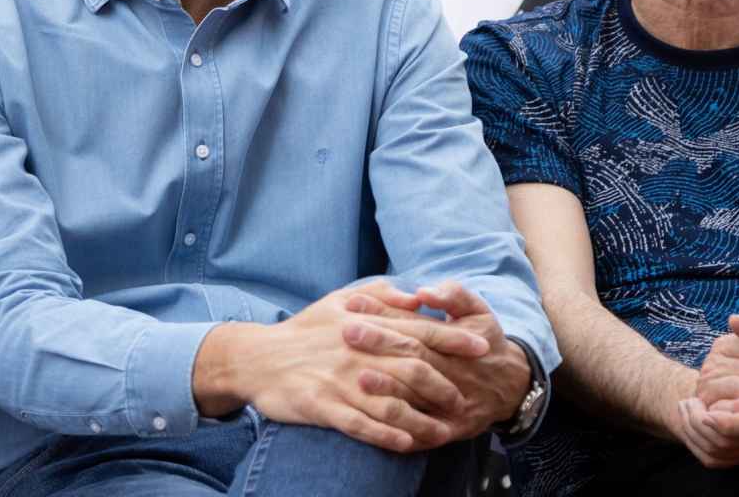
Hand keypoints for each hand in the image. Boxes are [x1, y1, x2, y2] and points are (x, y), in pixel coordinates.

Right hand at [199, 282, 458, 452]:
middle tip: (467, 399)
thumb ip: (380, 296)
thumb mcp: (339, 301)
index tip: (482, 346)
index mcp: (363, 325)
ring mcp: (339, 381)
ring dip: (422, 419)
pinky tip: (408, 444)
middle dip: (445, 384)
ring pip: (391, 403)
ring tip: (445, 432)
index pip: (416, 331)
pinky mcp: (323, 407)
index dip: (452, 338)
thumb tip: (417, 297)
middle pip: (411, 368)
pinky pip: (361, 425)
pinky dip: (387, 435)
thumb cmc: (304, 330)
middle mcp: (356, 352)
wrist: (257, 358)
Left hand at [345, 281, 531, 439]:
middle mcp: (455, 373)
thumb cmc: (485, 340)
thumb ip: (453, 295)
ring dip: (388, 388)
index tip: (353, 304)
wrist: (511, 386)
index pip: (416, 326)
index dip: (385, 315)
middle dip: (380, 344)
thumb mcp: (477, 310)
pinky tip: (373, 420)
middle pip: (414, 358)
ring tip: (358, 375)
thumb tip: (423, 292)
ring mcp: (452, 404)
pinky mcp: (449, 430)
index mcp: (457, 341)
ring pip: (417, 397)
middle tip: (346, 331)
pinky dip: (398, 428)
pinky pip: (422, 432)